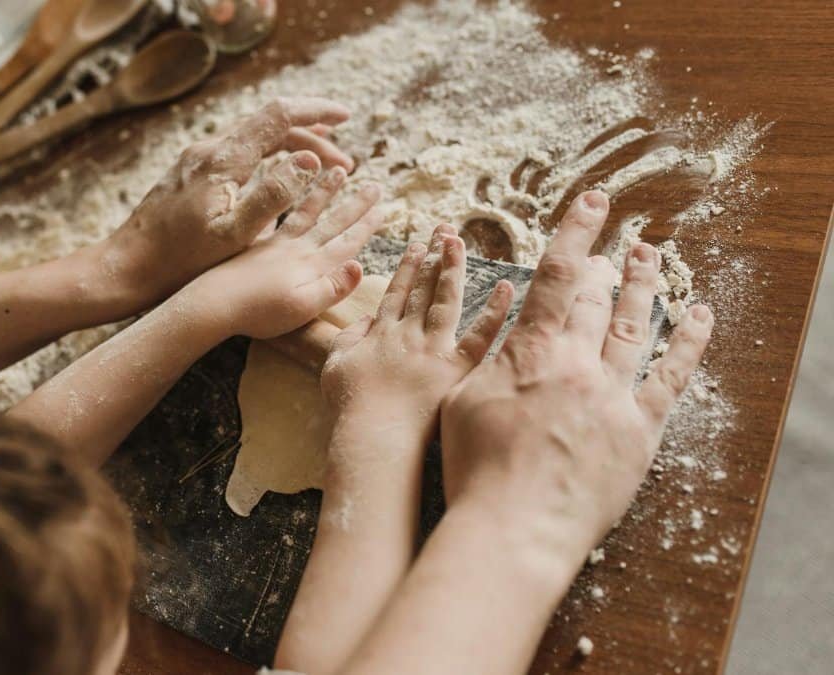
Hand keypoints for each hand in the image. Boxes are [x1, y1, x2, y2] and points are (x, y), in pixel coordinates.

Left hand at [104, 98, 356, 303]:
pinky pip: (238, 152)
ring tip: (321, 168)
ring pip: (253, 137)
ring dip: (291, 147)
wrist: (128, 267)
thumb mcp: (234, 235)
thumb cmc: (180, 261)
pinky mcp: (189, 173)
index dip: (315, 112)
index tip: (345, 117)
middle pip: (268, 124)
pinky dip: (268, 157)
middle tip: (344, 163)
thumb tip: (308, 160)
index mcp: (223, 161)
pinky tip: (277, 177)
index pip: (278, 116)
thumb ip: (273, 195)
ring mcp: (196, 159)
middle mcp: (208, 150)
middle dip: (311, 136)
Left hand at [184, 175, 383, 339]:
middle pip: (327, 217)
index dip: (365, 223)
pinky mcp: (250, 243)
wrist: (208, 305)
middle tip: (374, 185)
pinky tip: (284, 183)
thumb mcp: (299, 308)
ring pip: (302, 208)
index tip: (382, 207)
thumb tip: (359, 263)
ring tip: (337, 171)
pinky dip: (286, 196)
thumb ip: (331, 287)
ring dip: (322, 191)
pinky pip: (274, 211)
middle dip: (353, 202)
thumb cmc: (253, 311)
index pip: (343, 235)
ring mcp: (270, 242)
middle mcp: (291, 246)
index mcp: (307, 261)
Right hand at [320, 225, 513, 451]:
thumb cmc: (351, 406)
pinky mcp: (456, 369)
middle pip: (423, 288)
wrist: (372, 432)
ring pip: (446, 300)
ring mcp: (433, 349)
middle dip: (434, 256)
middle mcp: (408, 333)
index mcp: (380, 333)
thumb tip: (365, 319)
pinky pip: (480, 336)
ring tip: (462, 242)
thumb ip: (348, 337)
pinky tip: (506, 288)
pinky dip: (494, 312)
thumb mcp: (335, 365)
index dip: (408, 267)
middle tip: (445, 229)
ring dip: (454, 268)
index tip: (418, 245)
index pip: (397, 292)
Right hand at [440, 190, 714, 568]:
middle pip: (599, 298)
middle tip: (611, 244)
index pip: (559, 275)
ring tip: (650, 255)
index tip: (592, 201)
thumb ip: (490, 356)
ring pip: (637, 326)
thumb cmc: (476, 468)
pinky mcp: (640, 431)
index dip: (576, 231)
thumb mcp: (463, 400)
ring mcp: (614, 396)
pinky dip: (688, 343)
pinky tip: (699, 316)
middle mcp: (579, 363)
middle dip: (605, 264)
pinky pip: (671, 378)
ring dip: (645, 286)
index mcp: (533, 352)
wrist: (514, 526)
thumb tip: (507, 324)